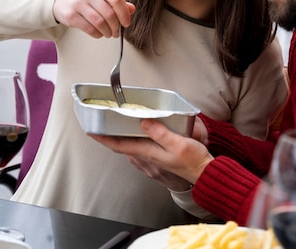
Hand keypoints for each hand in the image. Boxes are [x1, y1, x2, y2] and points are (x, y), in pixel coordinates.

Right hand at [52, 0, 135, 37]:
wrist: (60, 1)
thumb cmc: (85, 0)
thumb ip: (116, 2)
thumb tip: (132, 9)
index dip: (124, 13)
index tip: (126, 23)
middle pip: (109, 13)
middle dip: (116, 26)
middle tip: (117, 33)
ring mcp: (78, 3)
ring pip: (99, 22)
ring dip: (107, 32)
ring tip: (108, 34)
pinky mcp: (70, 15)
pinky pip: (89, 29)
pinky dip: (97, 34)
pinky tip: (99, 34)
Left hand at [90, 118, 213, 184]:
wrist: (204, 173)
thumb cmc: (194, 160)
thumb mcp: (179, 143)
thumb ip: (161, 133)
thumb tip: (144, 122)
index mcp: (149, 152)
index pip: (120, 145)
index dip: (104, 138)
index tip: (91, 131)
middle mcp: (148, 156)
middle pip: (122, 145)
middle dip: (108, 136)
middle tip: (98, 126)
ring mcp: (153, 157)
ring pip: (130, 146)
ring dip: (119, 138)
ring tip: (113, 127)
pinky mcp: (159, 156)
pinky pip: (140, 147)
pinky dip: (132, 140)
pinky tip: (136, 133)